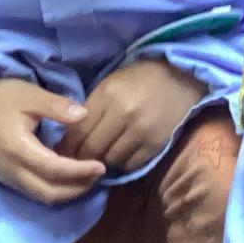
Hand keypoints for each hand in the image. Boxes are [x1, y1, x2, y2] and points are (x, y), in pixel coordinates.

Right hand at [0, 78, 106, 203]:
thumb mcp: (28, 94)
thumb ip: (56, 106)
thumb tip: (84, 115)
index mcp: (17, 148)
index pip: (54, 169)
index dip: (79, 171)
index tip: (100, 165)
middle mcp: (11, 170)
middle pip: (50, 192)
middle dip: (77, 188)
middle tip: (98, 174)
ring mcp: (8, 177)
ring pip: (43, 196)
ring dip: (68, 192)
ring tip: (88, 177)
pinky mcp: (8, 179)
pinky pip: (35, 192)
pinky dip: (56, 189)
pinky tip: (69, 177)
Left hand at [58, 59, 207, 174]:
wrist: (181, 78)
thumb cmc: (139, 79)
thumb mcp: (110, 84)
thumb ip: (91, 109)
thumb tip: (69, 139)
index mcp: (107, 95)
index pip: (78, 130)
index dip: (67, 146)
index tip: (62, 153)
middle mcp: (123, 114)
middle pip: (92, 149)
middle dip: (81, 158)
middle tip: (77, 161)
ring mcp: (141, 131)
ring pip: (110, 159)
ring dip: (103, 160)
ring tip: (102, 155)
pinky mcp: (156, 144)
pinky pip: (130, 164)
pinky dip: (122, 162)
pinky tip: (122, 154)